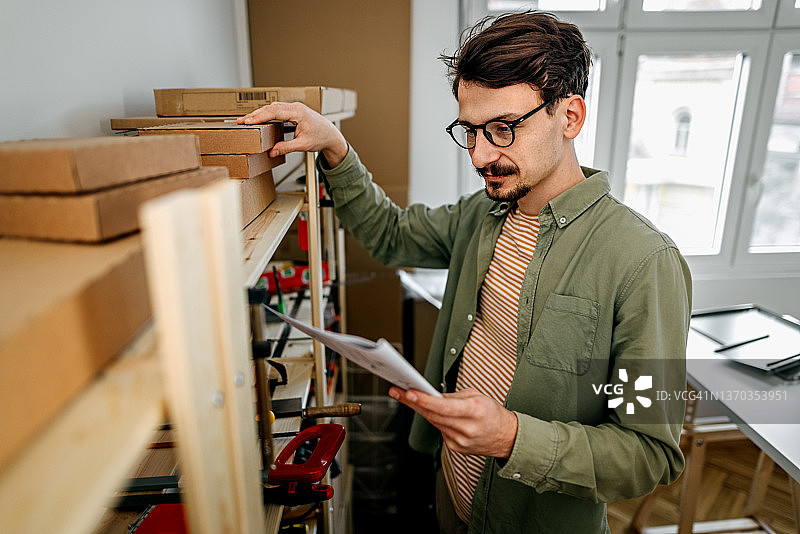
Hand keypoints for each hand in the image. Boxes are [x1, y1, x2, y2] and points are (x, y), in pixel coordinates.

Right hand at [237, 102, 348, 166]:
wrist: (331, 135)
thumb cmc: (320, 138)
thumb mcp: (303, 145)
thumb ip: (286, 147)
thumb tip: (272, 152)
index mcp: (298, 113)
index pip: (274, 112)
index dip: (259, 117)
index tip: (247, 122)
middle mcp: (296, 107)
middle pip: (271, 108)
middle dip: (255, 114)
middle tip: (241, 121)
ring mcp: (294, 108)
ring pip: (273, 108)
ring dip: (259, 113)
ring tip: (246, 120)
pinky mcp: (293, 111)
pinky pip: (277, 110)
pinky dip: (266, 114)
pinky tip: (258, 119)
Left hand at [389, 387, 517, 457]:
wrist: (506, 438)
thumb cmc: (493, 414)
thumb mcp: (476, 396)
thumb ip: (453, 396)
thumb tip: (432, 395)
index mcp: (474, 411)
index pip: (443, 407)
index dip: (424, 400)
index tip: (409, 393)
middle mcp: (466, 429)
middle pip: (433, 415)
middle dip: (413, 402)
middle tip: (397, 392)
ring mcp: (459, 441)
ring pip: (433, 422)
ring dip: (422, 409)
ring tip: (409, 397)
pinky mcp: (455, 447)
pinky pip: (439, 430)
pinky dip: (435, 420)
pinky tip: (433, 412)